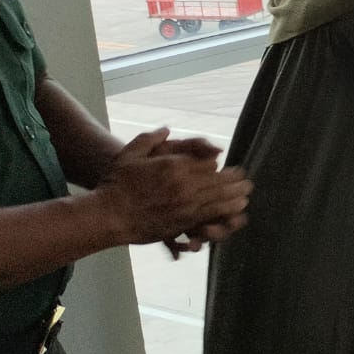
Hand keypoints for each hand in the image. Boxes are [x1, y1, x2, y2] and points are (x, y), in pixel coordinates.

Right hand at [93, 128, 252, 247]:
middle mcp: (183, 186)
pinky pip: (208, 217)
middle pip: (218, 182)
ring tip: (245, 196)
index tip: (232, 168)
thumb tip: (167, 130)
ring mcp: (184, 206)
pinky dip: (223, 213)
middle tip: (247, 182)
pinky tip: (233, 213)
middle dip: (235, 182)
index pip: (207, 164)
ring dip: (234, 198)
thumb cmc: (116, 184)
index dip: (222, 167)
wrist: (106, 215)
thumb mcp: (130, 154)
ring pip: (217, 200)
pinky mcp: (181, 223)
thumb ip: (150, 139)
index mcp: (173, 166)